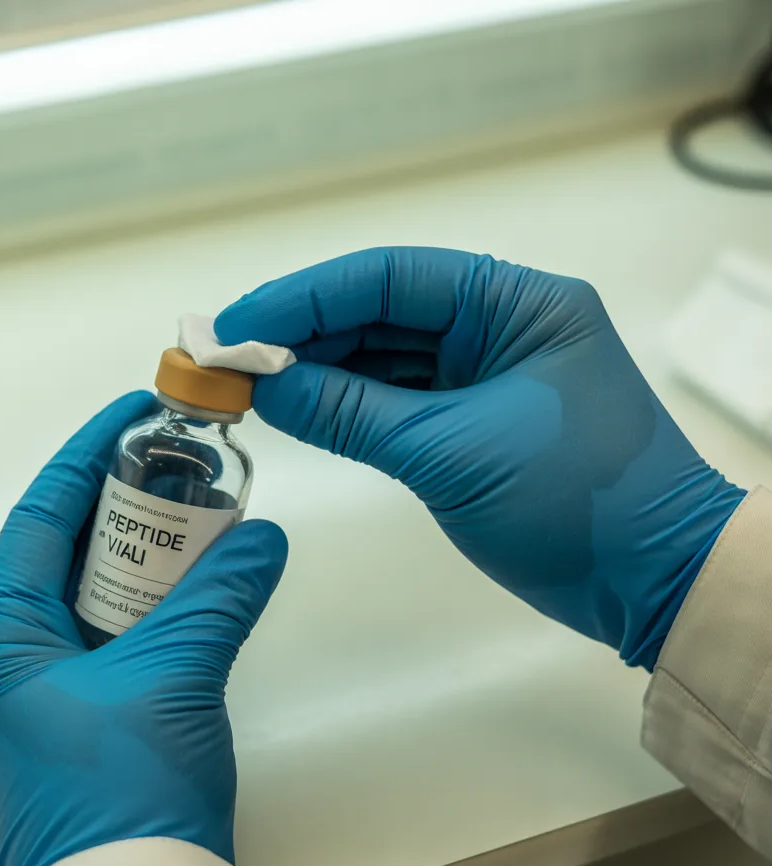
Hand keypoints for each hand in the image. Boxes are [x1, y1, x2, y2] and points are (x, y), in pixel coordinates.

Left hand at [0, 392, 286, 865]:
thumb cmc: (124, 785)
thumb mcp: (173, 675)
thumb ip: (221, 596)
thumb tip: (265, 536)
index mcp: (4, 640)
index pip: (40, 519)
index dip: (85, 457)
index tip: (131, 414)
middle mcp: (18, 662)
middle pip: (70, 557)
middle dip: (125, 507)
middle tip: (182, 466)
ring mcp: (55, 698)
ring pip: (101, 602)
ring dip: (150, 561)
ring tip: (202, 519)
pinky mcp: (96, 725)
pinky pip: (124, 643)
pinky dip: (162, 611)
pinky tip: (204, 591)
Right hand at [215, 247, 743, 669]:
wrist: (648, 582)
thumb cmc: (572, 503)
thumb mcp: (452, 452)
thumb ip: (351, 412)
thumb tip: (263, 382)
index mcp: (516, 303)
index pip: (388, 279)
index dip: (301, 299)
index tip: (233, 327)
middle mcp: (499, 324)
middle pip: (378, 312)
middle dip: (299, 333)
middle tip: (221, 357)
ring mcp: (484, 373)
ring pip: (381, 356)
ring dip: (314, 368)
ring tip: (242, 382)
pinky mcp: (470, 420)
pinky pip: (394, 399)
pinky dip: (343, 404)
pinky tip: (291, 406)